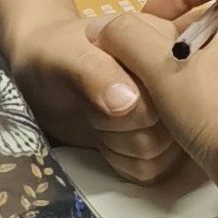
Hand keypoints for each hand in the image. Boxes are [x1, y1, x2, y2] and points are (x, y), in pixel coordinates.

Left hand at [6, 11, 184, 182]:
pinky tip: (104, 137)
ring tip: (96, 117)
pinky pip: (154, 169)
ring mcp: (171, 115)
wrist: (39, 75)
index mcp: (167, 47)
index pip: (170, 99)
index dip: (131, 108)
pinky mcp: (159, 142)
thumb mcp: (65, 55)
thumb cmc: (53, 54)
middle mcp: (177, 82)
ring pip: (163, 155)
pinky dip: (122, 162)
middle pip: (170, 132)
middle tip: (91, 104)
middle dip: (121, 127)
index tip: (97, 88)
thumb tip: (128, 103)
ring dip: (119, 145)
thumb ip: (96, 73)